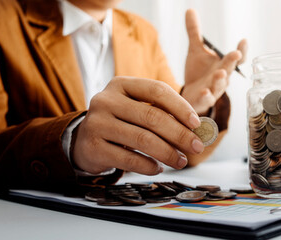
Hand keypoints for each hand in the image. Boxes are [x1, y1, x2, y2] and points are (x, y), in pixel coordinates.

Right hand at [73, 77, 203, 174]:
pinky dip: (149, 166)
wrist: (84, 141)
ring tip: (181, 161)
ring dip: (168, 153)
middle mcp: (106, 100)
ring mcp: (97, 123)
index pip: (157, 90)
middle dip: (180, 134)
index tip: (197, 124)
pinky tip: (159, 168)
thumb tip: (197, 130)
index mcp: (121, 85)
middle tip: (197, 147)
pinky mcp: (93, 147)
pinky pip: (128, 159)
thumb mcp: (137, 109)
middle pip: (152, 117)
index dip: (180, 106)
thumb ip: (163, 113)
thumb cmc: (121, 122)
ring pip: (142, 139)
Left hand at [182, 9, 246, 115]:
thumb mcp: (196, 50)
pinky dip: (206, 97)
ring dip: (221, 80)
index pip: (236, 58)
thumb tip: (190, 10)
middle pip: (229, 70)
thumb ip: (195, 32)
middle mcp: (221, 78)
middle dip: (232, 62)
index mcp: (223, 65)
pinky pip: (206, 100)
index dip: (242, 50)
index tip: (243, 40)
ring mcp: (213, 90)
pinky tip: (204, 92)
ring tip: (220, 73)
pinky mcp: (203, 101)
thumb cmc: (198, 72)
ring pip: (220, 86)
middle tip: (235, 53)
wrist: (190, 96)